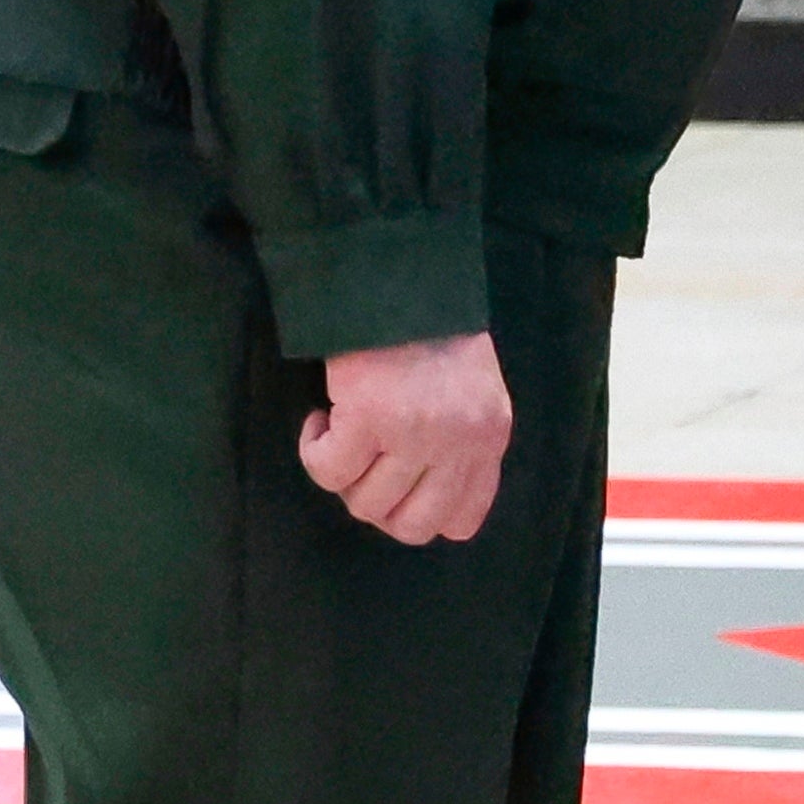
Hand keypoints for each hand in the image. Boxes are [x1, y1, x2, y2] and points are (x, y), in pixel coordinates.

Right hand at [302, 328, 511, 545]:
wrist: (401, 277)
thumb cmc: (432, 329)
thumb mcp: (472, 392)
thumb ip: (460, 442)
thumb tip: (418, 492)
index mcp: (489, 437)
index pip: (462, 520)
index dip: (421, 515)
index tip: (397, 488)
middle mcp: (458, 443)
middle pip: (411, 526)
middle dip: (378, 507)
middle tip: (361, 468)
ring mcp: (415, 435)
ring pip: (365, 504)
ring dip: (343, 476)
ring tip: (341, 433)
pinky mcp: (368, 420)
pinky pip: (328, 472)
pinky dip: (314, 452)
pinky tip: (320, 420)